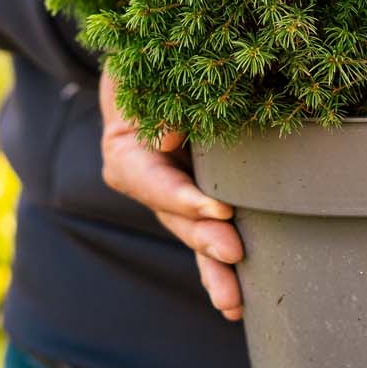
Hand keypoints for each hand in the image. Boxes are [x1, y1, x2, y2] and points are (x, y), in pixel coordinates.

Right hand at [99, 67, 244, 319]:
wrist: (165, 65)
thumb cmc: (159, 64)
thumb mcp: (151, 73)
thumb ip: (157, 99)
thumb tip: (172, 136)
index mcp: (126, 151)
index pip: (150, 180)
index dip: (183, 197)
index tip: (219, 210)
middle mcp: (145, 181)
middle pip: (173, 217)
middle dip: (203, 240)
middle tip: (234, 253)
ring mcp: (173, 197)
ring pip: (192, 236)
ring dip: (214, 268)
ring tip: (234, 303)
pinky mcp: (200, 201)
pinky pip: (210, 233)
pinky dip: (222, 262)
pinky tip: (241, 300)